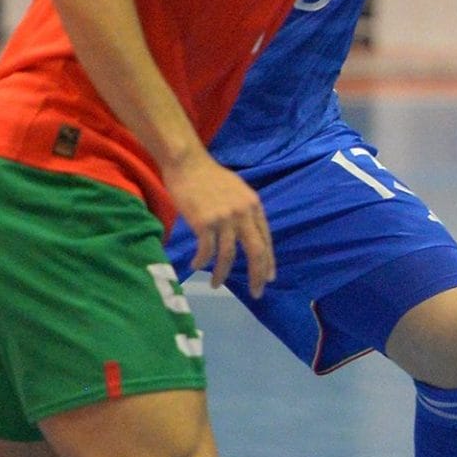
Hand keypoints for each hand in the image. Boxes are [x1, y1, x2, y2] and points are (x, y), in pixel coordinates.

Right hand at [165, 149, 273, 293]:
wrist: (187, 163)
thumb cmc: (209, 176)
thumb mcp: (237, 190)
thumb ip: (245, 211)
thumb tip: (249, 233)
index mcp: (254, 205)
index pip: (266, 239)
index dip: (268, 261)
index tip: (269, 278)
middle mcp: (243, 213)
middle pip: (256, 251)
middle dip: (258, 275)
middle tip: (257, 292)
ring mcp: (224, 218)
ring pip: (228, 256)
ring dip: (222, 274)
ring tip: (216, 285)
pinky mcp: (204, 222)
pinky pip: (206, 251)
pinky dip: (201, 262)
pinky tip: (196, 266)